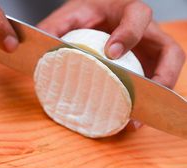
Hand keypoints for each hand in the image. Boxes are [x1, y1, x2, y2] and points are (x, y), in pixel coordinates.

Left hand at [37, 0, 185, 129]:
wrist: (96, 16)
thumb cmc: (89, 13)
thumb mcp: (73, 14)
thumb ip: (57, 25)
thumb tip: (39, 43)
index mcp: (127, 12)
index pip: (138, 16)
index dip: (129, 34)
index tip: (112, 54)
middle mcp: (146, 33)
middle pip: (169, 50)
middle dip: (162, 73)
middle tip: (144, 91)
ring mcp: (149, 52)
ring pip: (168, 70)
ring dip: (158, 93)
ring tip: (139, 114)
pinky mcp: (146, 65)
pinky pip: (155, 82)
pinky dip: (147, 99)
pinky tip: (132, 114)